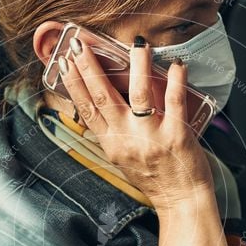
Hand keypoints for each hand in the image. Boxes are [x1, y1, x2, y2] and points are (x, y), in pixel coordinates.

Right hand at [57, 34, 214, 211]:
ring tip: (137, 45)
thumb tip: (102, 102)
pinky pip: (175, 102)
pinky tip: (175, 65)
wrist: (181, 201)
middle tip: (80, 44)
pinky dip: (175, 82)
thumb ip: (114, 132)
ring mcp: (152, 138)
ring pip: (139, 94)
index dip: (73, 84)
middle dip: (89, 68)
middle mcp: (127, 140)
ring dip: (137, 66)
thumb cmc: (154, 179)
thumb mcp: (124, 158)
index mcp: (112, 145)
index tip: (64, 61)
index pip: (86, 109)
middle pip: (103, 98)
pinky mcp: (177, 137)